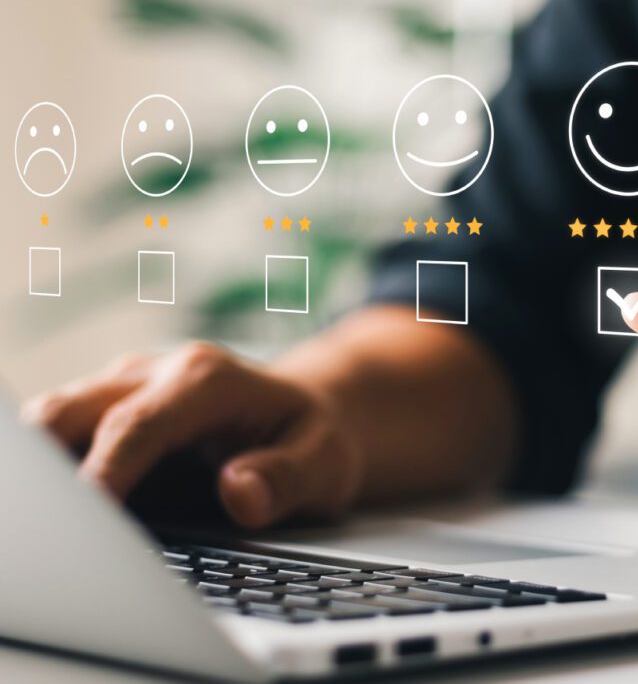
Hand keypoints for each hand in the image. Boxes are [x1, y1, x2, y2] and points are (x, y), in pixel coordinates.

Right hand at [20, 343, 361, 528]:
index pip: (138, 425)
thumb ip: (287, 477)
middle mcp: (159, 372)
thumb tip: (240, 494)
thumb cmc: (317, 439)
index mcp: (209, 380)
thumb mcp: (326, 462)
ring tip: (55, 523)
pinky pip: (65, 433)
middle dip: (48, 465)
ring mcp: (129, 387)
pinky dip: (56, 469)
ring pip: (56, 418)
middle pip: (71, 411)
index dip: (105, 472)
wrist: (314, 415)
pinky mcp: (112, 408)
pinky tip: (68, 512)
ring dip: (46, 466)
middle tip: (53, 528)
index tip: (85, 517)